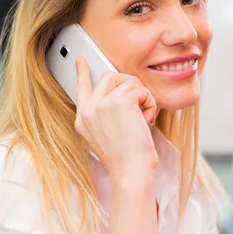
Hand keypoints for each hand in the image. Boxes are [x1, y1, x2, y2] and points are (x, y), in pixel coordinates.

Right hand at [74, 57, 157, 181]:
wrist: (131, 173)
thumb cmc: (125, 159)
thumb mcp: (105, 136)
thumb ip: (105, 115)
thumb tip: (120, 93)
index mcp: (83, 119)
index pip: (81, 89)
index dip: (82, 73)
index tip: (81, 60)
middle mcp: (89, 110)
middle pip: (110, 77)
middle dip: (130, 86)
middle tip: (140, 104)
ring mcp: (102, 104)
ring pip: (129, 82)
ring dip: (143, 98)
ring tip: (144, 119)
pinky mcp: (120, 101)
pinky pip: (142, 90)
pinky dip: (150, 104)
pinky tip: (147, 120)